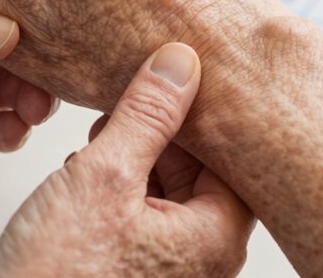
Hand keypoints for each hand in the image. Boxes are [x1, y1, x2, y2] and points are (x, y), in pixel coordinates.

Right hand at [0, 43, 252, 277]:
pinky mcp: (134, 269)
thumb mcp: (102, 177)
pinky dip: (119, 183)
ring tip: (102, 132)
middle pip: (203, 169)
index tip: (181, 74)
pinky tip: (86, 169)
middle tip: (130, 97)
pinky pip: (143, 210)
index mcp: (214, 239)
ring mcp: (168, 267)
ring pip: (169, 187)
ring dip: (137, 153)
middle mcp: (202, 258)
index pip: (236, 154)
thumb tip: (178, 64)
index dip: (207, 110)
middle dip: (165, 131)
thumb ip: (145, 116)